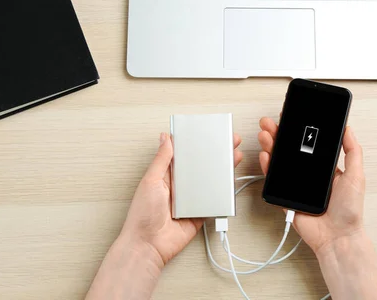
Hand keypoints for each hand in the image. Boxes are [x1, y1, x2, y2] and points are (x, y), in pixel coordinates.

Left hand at [120, 132, 242, 267]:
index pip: (184, 154)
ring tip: (234, 157)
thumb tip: (165, 138)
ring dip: (222, 170)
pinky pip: (214, 200)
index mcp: (167, 175)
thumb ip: (161, 159)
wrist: (148, 245)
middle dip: (215, 153)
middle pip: (201, 165)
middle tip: (229, 141)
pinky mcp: (200, 212)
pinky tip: (229, 182)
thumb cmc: (142, 215)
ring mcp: (191, 199)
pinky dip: (222, 193)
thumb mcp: (150, 181)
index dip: (196, 142)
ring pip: (210, 181)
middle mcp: (180, 185)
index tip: (208, 132)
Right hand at [258, 118, 364, 255]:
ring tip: (266, 134)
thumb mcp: (357, 175)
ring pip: (279, 161)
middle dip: (278, 134)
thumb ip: (352, 152)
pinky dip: (268, 166)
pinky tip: (267, 155)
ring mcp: (295, 185)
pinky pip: (274, 179)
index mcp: (324, 167)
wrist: (338, 237)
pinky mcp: (286, 197)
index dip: (297, 129)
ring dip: (270, 145)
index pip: (308, 143)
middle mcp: (308, 174)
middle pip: (289, 149)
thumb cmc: (350, 211)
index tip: (290, 116)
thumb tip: (348, 129)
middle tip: (271, 122)